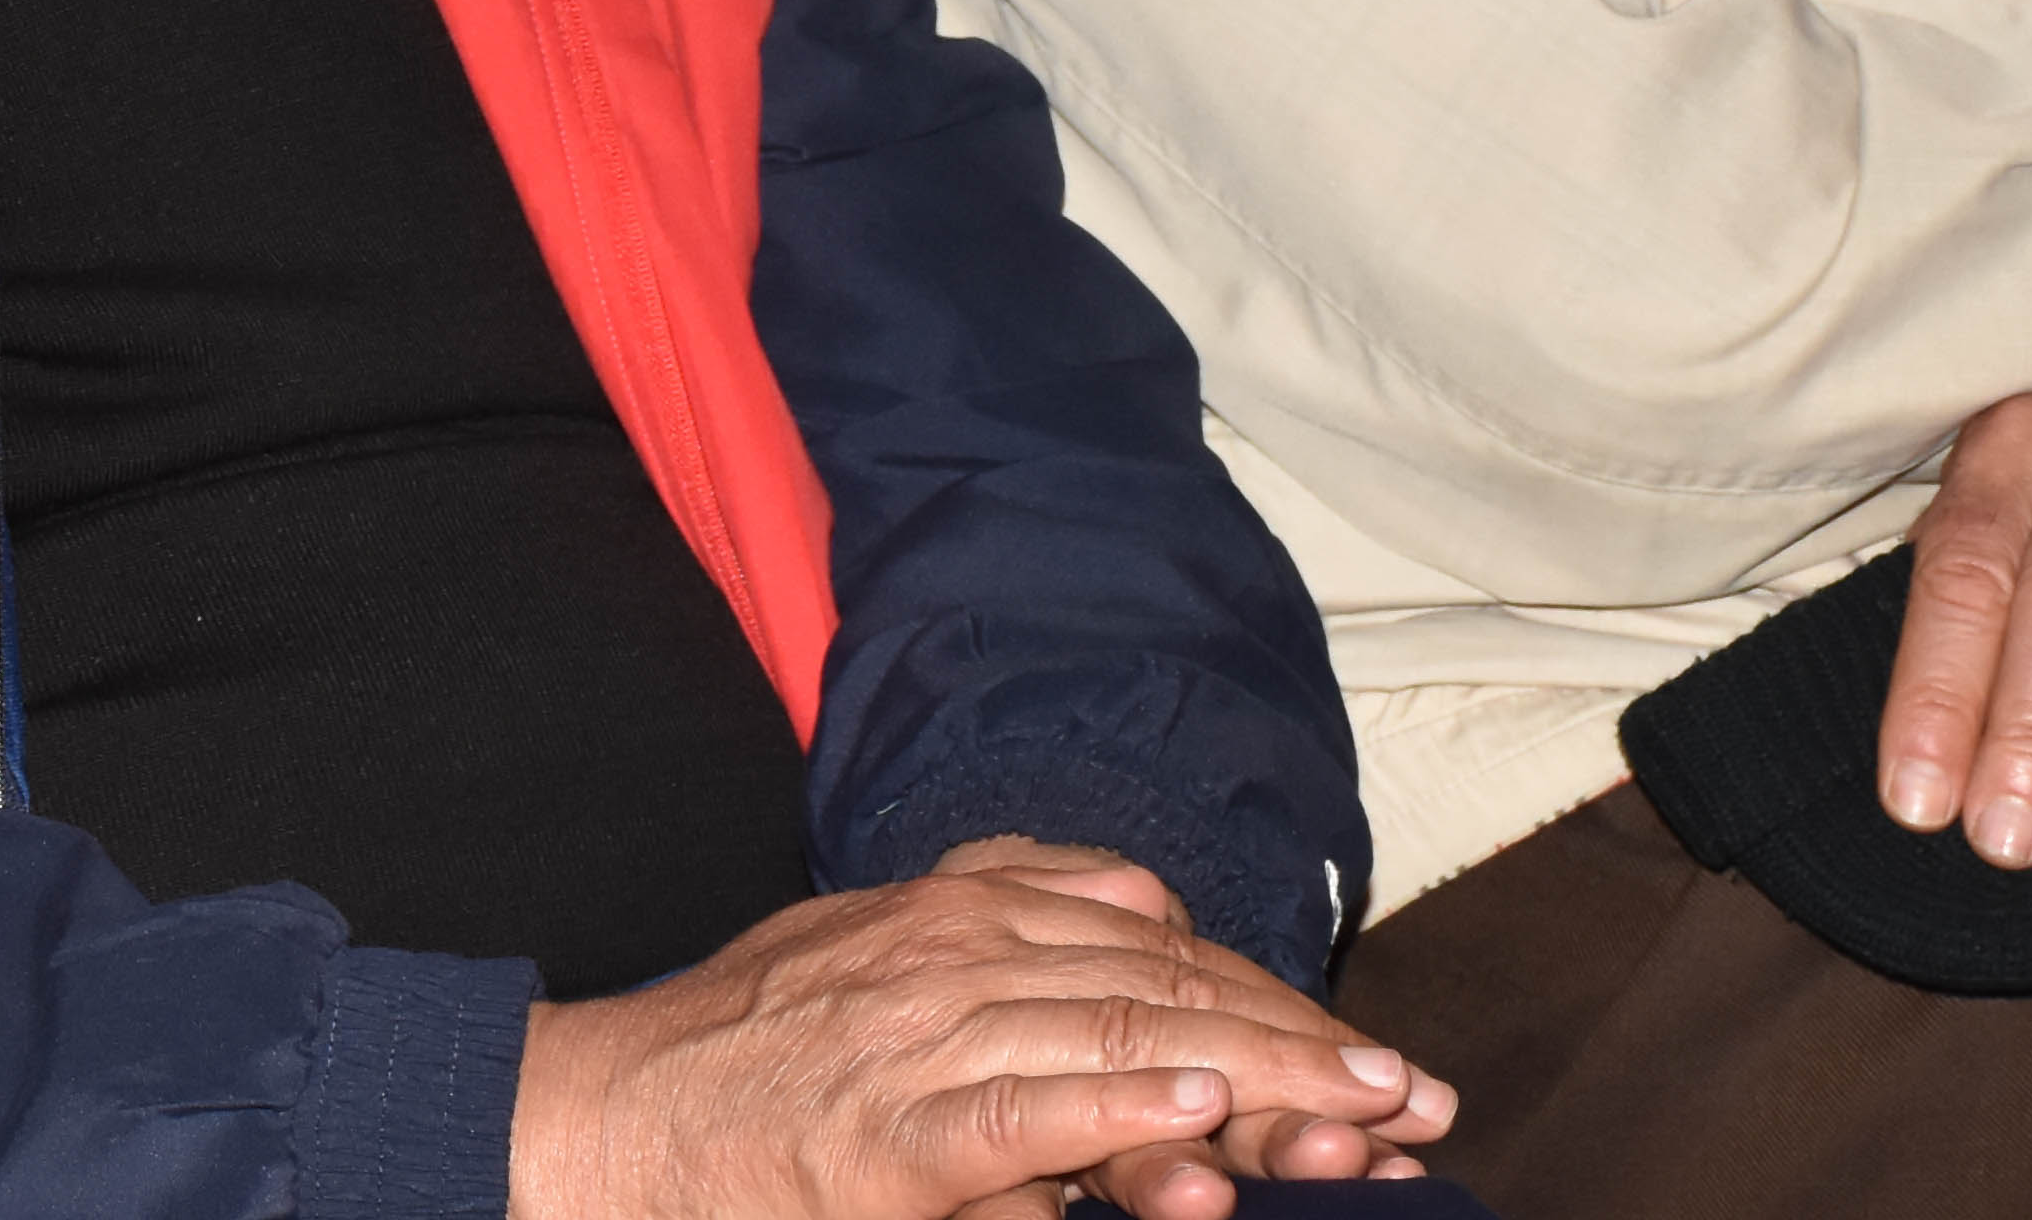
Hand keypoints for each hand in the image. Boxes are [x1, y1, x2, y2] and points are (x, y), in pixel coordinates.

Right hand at [505, 862, 1446, 1219]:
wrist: (614, 1117)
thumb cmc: (749, 1049)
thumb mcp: (876, 940)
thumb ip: (1008, 907)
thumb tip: (1145, 897)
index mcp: (963, 910)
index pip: (1162, 949)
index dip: (1284, 1003)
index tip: (1383, 1063)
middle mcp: (958, 957)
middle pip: (1168, 990)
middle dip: (1306, 1048)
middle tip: (1417, 1097)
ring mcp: (926, 1041)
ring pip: (1121, 1041)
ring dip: (1257, 1081)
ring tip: (1361, 1110)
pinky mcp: (896, 1133)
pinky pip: (1024, 1111)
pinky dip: (1115, 1104)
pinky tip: (1195, 1109)